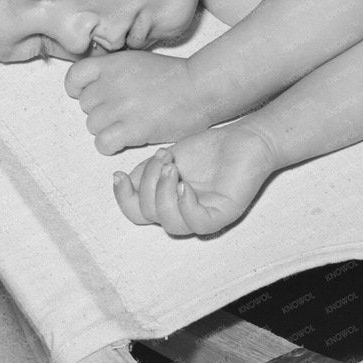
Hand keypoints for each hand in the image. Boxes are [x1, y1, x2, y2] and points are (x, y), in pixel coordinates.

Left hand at [65, 51, 211, 154]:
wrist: (200, 88)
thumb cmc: (174, 76)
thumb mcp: (137, 61)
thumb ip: (113, 71)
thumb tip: (94, 87)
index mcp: (112, 63)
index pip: (74, 78)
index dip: (79, 89)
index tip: (93, 95)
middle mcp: (111, 83)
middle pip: (85, 105)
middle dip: (100, 110)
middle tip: (123, 111)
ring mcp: (120, 106)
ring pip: (92, 125)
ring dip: (107, 129)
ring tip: (128, 124)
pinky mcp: (131, 129)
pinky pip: (102, 143)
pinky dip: (111, 145)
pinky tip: (126, 139)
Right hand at [112, 124, 277, 235]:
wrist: (243, 139)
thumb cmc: (208, 149)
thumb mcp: (167, 157)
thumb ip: (145, 172)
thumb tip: (122, 182)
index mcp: (167, 202)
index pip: (136, 212)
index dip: (123, 197)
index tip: (118, 174)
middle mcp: (182, 213)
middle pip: (148, 214)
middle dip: (148, 182)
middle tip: (164, 156)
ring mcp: (203, 216)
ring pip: (170, 224)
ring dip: (164, 192)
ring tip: (173, 167)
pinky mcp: (223, 214)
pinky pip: (197, 223)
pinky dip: (186, 204)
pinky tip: (186, 184)